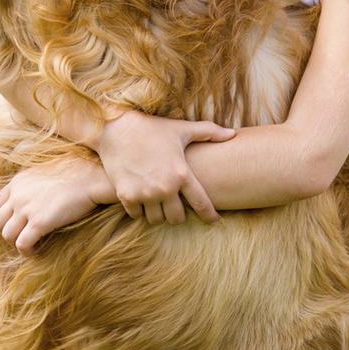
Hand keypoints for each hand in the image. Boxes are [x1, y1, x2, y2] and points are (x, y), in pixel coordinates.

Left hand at [0, 156, 113, 254]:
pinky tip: (37, 250)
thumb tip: (37, 197)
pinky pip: (22, 244)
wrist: (91, 177)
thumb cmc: (77, 174)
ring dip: (17, 243)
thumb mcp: (46, 172)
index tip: (19, 223)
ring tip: (31, 245)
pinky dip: (27, 251)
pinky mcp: (39, 222)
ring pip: (7, 235)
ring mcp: (26, 209)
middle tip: (24, 237)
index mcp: (18, 181)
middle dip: (10, 232)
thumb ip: (34, 184)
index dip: (7, 217)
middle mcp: (18, 195)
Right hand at [94, 110, 234, 225]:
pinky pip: (136, 216)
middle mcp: (164, 187)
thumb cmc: (152, 128)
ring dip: (158, 214)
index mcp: (181, 174)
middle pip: (177, 218)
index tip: (213, 221)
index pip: (201, 203)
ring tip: (158, 205)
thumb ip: (208, 132)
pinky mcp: (126, 196)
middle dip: (178, 215)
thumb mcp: (181, 129)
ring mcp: (144, 193)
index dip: (209, 215)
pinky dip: (140, 211)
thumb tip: (233, 134)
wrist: (116, 128)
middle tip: (176, 208)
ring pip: (156, 220)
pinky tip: (141, 201)